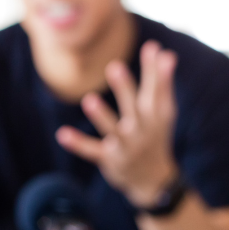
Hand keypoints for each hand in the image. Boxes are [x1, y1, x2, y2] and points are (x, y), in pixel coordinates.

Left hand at [56, 41, 179, 206]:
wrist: (154, 182)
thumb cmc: (154, 136)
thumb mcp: (162, 113)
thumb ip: (161, 84)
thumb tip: (166, 52)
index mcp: (157, 116)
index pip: (157, 90)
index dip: (156, 70)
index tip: (154, 48)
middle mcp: (143, 129)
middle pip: (134, 106)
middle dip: (125, 88)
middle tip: (114, 67)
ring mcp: (126, 145)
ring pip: (113, 129)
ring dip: (101, 116)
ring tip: (89, 99)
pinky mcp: (110, 159)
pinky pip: (92, 151)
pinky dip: (78, 144)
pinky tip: (62, 134)